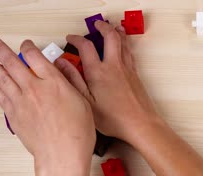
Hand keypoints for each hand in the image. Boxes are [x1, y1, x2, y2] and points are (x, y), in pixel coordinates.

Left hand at [0, 38, 95, 175]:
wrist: (62, 155)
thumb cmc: (78, 132)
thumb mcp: (84, 101)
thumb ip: (71, 80)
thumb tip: (62, 65)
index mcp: (53, 83)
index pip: (35, 56)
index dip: (28, 47)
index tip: (27, 45)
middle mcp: (34, 89)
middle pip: (11, 63)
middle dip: (1, 50)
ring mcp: (21, 102)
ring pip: (1, 77)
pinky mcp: (14, 115)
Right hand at [57, 21, 158, 146]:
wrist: (141, 124)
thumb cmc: (114, 119)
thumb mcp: (87, 103)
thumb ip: (74, 81)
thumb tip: (61, 64)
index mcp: (98, 72)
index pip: (85, 46)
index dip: (77, 39)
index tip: (71, 39)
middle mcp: (114, 67)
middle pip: (110, 37)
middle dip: (103, 27)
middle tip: (97, 24)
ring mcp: (127, 69)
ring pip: (123, 43)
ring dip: (117, 33)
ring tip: (112, 28)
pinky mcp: (136, 75)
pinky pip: (130, 53)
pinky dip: (125, 45)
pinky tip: (124, 47)